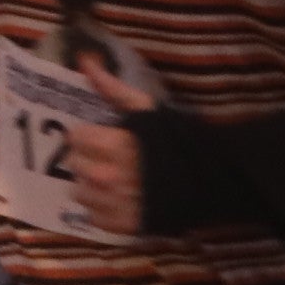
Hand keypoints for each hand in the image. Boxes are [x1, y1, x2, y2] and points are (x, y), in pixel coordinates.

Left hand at [60, 45, 159, 235]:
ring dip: (90, 184)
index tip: (99, 136)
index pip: (75, 138)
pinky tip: (117, 198)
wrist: (210, 178)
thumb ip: (111, 86)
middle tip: (106, 157)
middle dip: (87, 159)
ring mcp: (117, 205)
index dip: (86, 135)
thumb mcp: (146, 109)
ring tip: (110, 178)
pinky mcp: (125, 226)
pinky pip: (93, 217)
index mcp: (117, 146)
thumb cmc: (176, 139)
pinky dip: (101, 208)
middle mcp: (112, 177)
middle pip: (74, 166)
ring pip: (79, 192)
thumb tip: (83, 58)